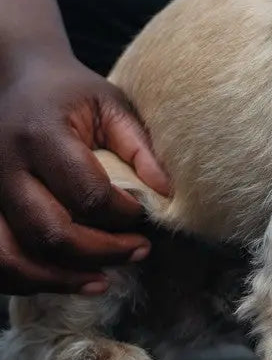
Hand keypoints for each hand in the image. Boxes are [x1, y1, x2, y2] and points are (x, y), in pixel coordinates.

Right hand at [0, 49, 171, 295]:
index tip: (145, 213)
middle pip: (49, 233)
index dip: (122, 213)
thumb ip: (138, 146)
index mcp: (42, 137)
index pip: (85, 193)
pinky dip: (27, 279)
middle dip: (99, 253)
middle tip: (139, 251)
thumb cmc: (71, 93)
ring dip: (59, 279)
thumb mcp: (110, 104)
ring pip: (11, 258)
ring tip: (102, 280)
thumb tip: (167, 192)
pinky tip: (64, 278)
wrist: (16, 79)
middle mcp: (5, 169)